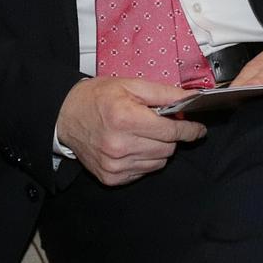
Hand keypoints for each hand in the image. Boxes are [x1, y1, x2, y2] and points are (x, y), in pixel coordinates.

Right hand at [55, 76, 206, 186]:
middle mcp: (120, 145)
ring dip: (157, 149)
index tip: (197, 128)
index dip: (189, 129)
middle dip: (169, 136)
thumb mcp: (129, 85)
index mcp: (125, 119)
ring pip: (158, 163)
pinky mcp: (111, 177)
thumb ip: (163, 93)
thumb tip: (191, 98)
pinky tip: (131, 146)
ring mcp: (114, 164)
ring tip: (141, 135)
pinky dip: (143, 160)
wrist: (64, 115)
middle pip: (168, 148)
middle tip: (157, 124)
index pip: (173, 130)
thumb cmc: (96, 98)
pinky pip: (143, 172)